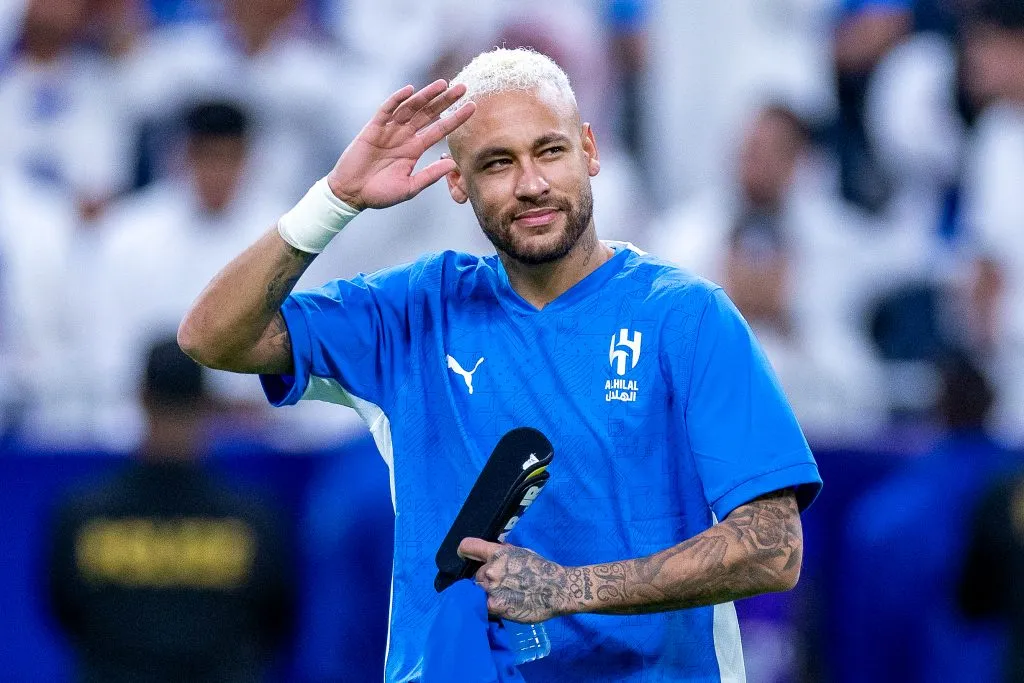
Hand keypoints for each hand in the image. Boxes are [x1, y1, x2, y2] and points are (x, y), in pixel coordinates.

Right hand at [325, 80, 475, 209]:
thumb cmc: (380, 193)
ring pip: (411, 107)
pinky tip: (410, 90)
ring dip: (426, 95)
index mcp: (415, 149)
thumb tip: (453, 163)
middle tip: (463, 87)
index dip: (455, 118)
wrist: (352, 194)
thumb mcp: (410, 187)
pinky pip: (386, 110)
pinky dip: (397, 99)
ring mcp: (389, 130)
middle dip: (445, 100)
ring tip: (443, 84)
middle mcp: (404, 136)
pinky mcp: (373, 128)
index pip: (440, 129)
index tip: (473, 107)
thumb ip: (430, 175)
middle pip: (429, 113)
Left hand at [458, 538, 574, 622]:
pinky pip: (484, 606)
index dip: (463, 552)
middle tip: (501, 586)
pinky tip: (503, 607)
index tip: (463, 557)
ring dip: (487, 594)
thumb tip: (493, 551)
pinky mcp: (495, 606)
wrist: (557, 590)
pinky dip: (491, 607)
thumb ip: (504, 552)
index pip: (468, 547)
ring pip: (479, 591)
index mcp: (497, 553)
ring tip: (504, 597)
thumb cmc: (542, 569)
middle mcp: (491, 569)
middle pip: (476, 575)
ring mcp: (492, 588)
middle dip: (485, 580)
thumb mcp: (522, 552)